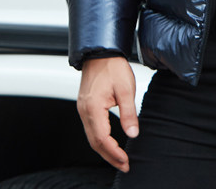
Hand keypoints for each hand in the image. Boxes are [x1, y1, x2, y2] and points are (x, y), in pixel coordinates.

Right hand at [77, 56, 138, 171]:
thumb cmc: (113, 66)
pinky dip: (100, 139)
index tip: (125, 162)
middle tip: (123, 165)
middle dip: (109, 156)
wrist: (100, 51)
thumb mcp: (126, 89)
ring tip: (118, 158)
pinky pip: (91, 128)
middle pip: (95, 142)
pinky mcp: (85, 105)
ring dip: (104, 149)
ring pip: (91, 136)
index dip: (114, 153)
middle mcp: (84, 111)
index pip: (102, 139)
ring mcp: (83, 108)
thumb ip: (128, 113)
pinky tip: (109, 142)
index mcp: (93, 108)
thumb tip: (132, 134)